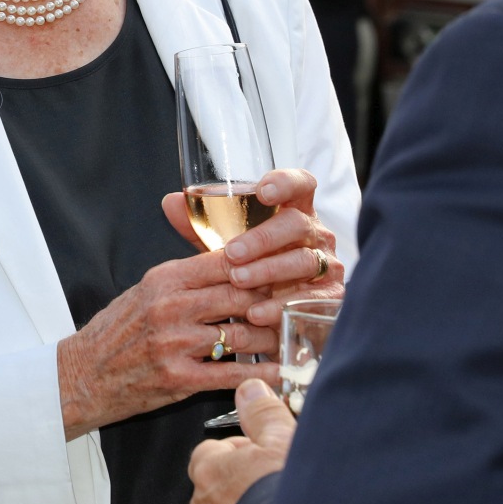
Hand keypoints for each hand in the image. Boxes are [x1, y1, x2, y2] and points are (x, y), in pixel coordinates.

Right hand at [56, 249, 272, 439]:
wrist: (84, 375)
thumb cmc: (116, 332)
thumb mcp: (145, 291)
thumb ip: (186, 278)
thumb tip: (233, 264)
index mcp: (164, 279)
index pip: (225, 260)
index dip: (260, 262)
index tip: (281, 265)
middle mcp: (171, 307)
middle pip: (241, 294)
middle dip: (273, 297)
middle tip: (295, 301)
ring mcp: (176, 344)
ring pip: (242, 333)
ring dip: (271, 336)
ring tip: (291, 336)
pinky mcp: (179, 378)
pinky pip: (231, 373)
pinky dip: (261, 373)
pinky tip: (280, 371)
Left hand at [163, 168, 342, 332]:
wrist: (272, 320)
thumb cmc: (250, 274)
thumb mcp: (224, 250)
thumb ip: (200, 227)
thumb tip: (170, 202)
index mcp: (294, 212)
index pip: (301, 185)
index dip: (286, 183)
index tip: (263, 191)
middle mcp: (316, 235)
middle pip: (298, 223)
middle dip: (263, 237)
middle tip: (232, 254)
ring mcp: (327, 266)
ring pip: (304, 260)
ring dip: (269, 270)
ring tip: (238, 281)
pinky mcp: (331, 299)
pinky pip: (311, 299)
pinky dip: (282, 306)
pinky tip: (257, 313)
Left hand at [187, 378, 293, 503]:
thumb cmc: (285, 502)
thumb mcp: (282, 442)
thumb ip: (263, 413)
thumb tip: (250, 389)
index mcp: (209, 470)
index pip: (214, 451)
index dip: (243, 451)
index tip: (267, 456)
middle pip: (218, 488)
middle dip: (243, 487)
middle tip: (277, 489)